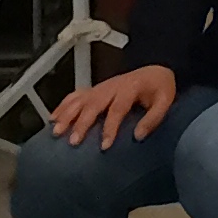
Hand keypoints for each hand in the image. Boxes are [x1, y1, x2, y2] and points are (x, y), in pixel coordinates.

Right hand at [51, 63, 176, 148]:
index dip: (110, 128)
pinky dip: (62, 106)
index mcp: (130, 88)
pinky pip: (75, 96)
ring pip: (79, 100)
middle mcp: (111, 87)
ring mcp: (100, 87)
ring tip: (57, 131)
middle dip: (82, 123)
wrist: (154, 71)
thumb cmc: (159, 89)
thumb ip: (154, 118)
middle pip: (93, 104)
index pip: (117, 109)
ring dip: (66, 115)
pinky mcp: (94, 89)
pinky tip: (52, 118)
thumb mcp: (165, 100)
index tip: (104, 146)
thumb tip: (138, 136)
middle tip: (73, 141)